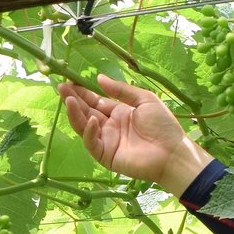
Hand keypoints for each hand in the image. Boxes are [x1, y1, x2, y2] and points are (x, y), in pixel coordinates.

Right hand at [57, 76, 213, 194]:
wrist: (173, 152)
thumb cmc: (162, 125)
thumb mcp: (144, 99)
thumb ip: (121, 90)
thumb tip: (99, 78)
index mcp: (118, 112)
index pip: (95, 101)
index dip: (82, 92)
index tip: (69, 82)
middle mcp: (109, 126)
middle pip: (86, 112)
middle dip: (73, 100)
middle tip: (61, 87)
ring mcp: (106, 141)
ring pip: (85, 127)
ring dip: (75, 113)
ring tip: (68, 99)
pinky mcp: (106, 156)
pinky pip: (93, 143)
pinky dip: (90, 132)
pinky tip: (91, 120)